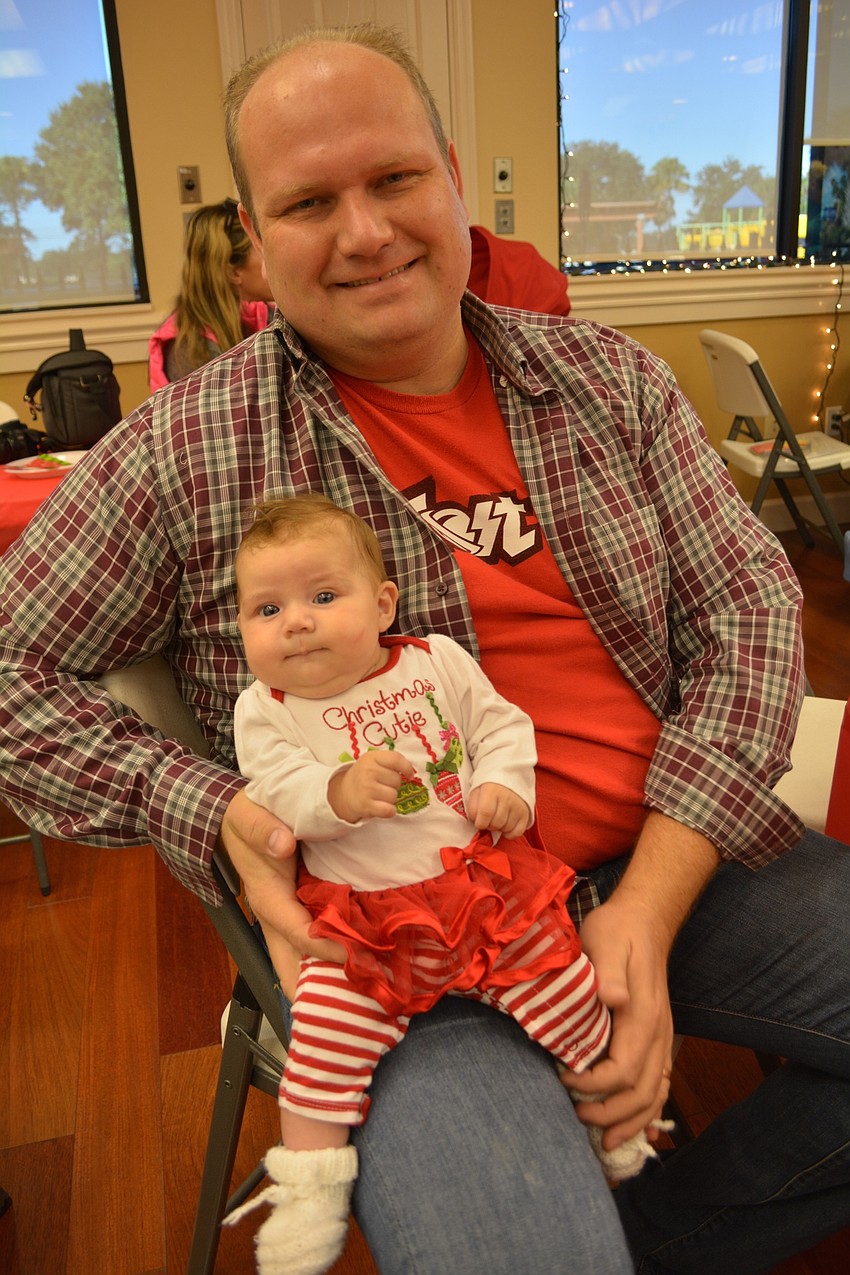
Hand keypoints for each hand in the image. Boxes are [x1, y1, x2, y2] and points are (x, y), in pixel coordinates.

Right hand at [218, 788, 344, 996]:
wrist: (231, 820)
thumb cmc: (241, 820)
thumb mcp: (247, 816)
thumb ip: (262, 829)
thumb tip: (282, 844)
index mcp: (268, 901)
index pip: (300, 935)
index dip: (329, 948)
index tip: (360, 954)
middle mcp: (274, 920)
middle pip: (293, 972)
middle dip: (321, 993)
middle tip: (359, 1003)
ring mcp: (283, 922)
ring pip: (302, 966)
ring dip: (328, 981)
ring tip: (367, 992)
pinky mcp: (294, 915)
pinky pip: (312, 948)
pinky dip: (333, 960)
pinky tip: (362, 963)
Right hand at [328, 749, 413, 822]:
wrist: (344, 793)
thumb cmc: (365, 775)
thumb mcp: (374, 761)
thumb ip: (392, 761)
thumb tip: (411, 772)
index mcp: (372, 758)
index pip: (396, 759)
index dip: (407, 768)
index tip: (409, 775)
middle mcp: (368, 771)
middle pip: (397, 781)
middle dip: (393, 785)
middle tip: (381, 786)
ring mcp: (366, 788)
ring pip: (394, 796)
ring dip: (390, 799)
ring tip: (378, 796)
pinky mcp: (366, 806)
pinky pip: (389, 810)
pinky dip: (389, 811)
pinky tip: (381, 807)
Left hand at [466, 783, 530, 838]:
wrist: (508, 778)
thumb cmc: (488, 788)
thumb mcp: (475, 792)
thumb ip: (472, 807)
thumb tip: (476, 822)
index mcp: (492, 790)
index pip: (485, 813)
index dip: (480, 823)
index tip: (479, 821)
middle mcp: (507, 798)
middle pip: (496, 823)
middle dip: (488, 825)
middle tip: (488, 819)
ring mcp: (518, 806)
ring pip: (506, 828)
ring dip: (498, 828)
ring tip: (496, 819)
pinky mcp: (525, 814)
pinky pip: (517, 832)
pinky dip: (509, 833)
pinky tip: (505, 825)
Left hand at [564, 812, 716, 1150]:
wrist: (644, 920)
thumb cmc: (618, 930)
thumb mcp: (605, 941)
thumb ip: (610, 972)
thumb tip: (612, 998)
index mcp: (642, 1018)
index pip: (622, 1070)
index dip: (593, 1085)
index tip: (563, 1077)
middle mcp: (657, 1034)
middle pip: (642, 1093)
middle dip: (611, 1115)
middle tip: (579, 1118)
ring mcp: (660, 1037)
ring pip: (655, 1094)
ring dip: (632, 1121)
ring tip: (605, 1141)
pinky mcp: (655, 1037)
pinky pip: (658, 1083)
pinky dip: (646, 1109)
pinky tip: (633, 1124)